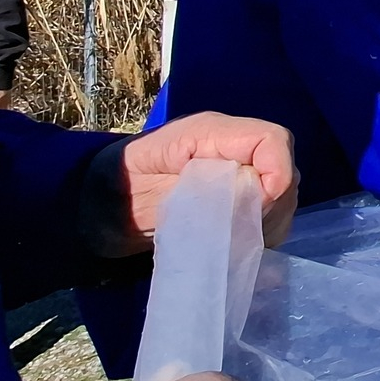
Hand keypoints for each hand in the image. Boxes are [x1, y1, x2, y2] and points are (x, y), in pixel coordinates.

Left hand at [82, 112, 298, 258]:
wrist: (94, 206)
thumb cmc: (113, 189)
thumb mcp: (151, 184)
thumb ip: (205, 187)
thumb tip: (256, 199)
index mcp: (212, 134)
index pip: (273, 140)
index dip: (277, 176)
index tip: (255, 212)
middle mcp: (232, 147)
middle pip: (284, 170)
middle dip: (273, 206)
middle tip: (240, 235)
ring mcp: (236, 171)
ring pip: (283, 194)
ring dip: (268, 223)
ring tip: (236, 243)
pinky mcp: (235, 196)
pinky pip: (270, 213)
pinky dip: (262, 233)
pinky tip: (238, 247)